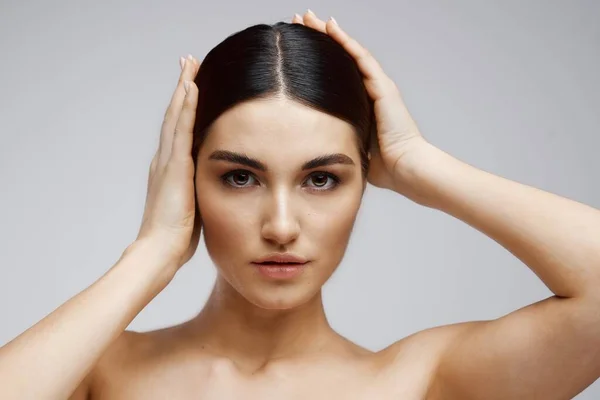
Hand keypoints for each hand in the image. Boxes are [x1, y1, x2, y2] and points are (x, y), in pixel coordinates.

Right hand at [135, 54, 202, 268]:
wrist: (159, 251)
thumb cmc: (175, 239)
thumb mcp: (190, 210)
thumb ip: (196, 195)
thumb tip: (211, 192)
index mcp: (169, 170)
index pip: (178, 132)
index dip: (184, 109)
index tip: (191, 88)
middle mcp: (164, 160)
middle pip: (175, 116)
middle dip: (182, 89)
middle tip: (187, 64)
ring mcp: (167, 161)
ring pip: (176, 116)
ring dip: (184, 89)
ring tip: (189, 64)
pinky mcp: (174, 166)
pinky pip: (181, 129)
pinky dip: (187, 107)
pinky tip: (192, 88)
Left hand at [292, 11, 429, 195]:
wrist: (404, 168)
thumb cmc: (380, 165)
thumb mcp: (349, 144)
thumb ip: (334, 136)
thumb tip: (307, 141)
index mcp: (360, 102)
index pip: (333, 72)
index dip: (315, 56)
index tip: (293, 44)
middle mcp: (369, 89)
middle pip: (339, 56)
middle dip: (317, 37)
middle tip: (296, 20)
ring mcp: (377, 85)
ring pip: (348, 51)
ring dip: (328, 32)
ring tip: (308, 17)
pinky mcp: (383, 87)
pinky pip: (361, 59)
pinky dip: (345, 42)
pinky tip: (331, 27)